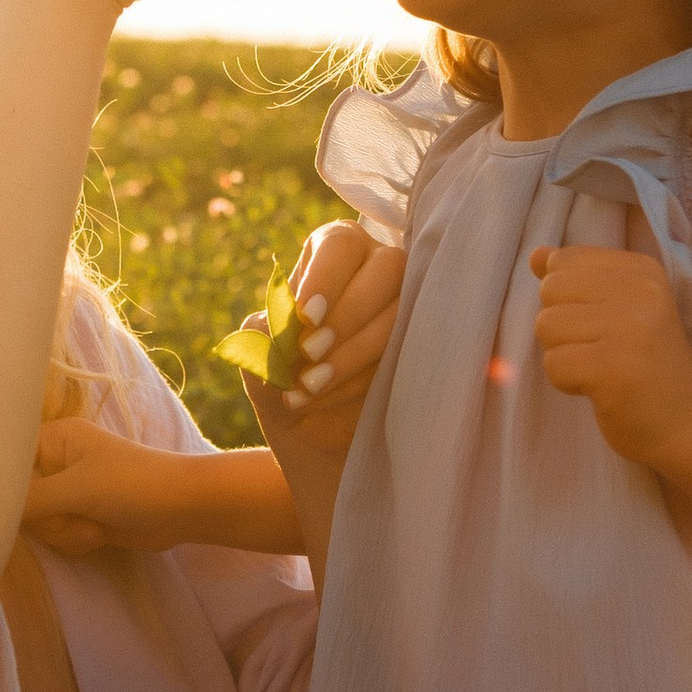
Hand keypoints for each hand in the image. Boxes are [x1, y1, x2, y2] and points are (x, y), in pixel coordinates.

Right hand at [20, 416, 178, 555]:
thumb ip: (28, 500)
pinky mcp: (80, 514)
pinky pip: (56, 533)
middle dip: (45, 517)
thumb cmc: (132, 485)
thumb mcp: (76, 489)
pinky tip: (99, 535)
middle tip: (70, 514)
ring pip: (37, 521)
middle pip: (17, 497)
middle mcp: (56, 461)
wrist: (183, 510)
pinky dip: (74, 539)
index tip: (7, 503)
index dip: (0, 483)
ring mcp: (68, 490)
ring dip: (63, 531)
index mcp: (53, 438)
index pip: (6, 458)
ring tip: (92, 526)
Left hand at [238, 222, 404, 580]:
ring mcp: (411, 308)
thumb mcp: (261, 364)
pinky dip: (377, 373)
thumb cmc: (284, 389)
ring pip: (406, 307)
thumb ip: (265, 337)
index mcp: (329, 258)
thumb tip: (285, 321)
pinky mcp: (431, 346)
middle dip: (348, 314)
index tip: (305, 322)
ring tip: (311, 388)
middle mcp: (377, 271)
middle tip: (308, 358)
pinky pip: (420, 346)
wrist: (316, 447)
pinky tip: (341, 399)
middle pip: (386, 266)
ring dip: (357, 349)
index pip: (338, 243)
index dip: (324, 278)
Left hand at [529, 244, 691, 469]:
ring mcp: (630, 328)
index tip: (604, 325)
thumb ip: (578, 278)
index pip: (563, 260)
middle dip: (561, 327)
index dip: (567, 298)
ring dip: (563, 355)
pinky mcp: (615, 367)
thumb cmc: (647, 366)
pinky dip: (567, 382)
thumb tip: (535, 255)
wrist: (691, 422)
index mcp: (643, 270)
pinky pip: (554, 364)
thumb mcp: (620, 309)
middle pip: (550, 290)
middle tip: (601, 350)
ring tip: (602, 369)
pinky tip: (600, 388)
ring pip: (546, 326)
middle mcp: (641, 291)